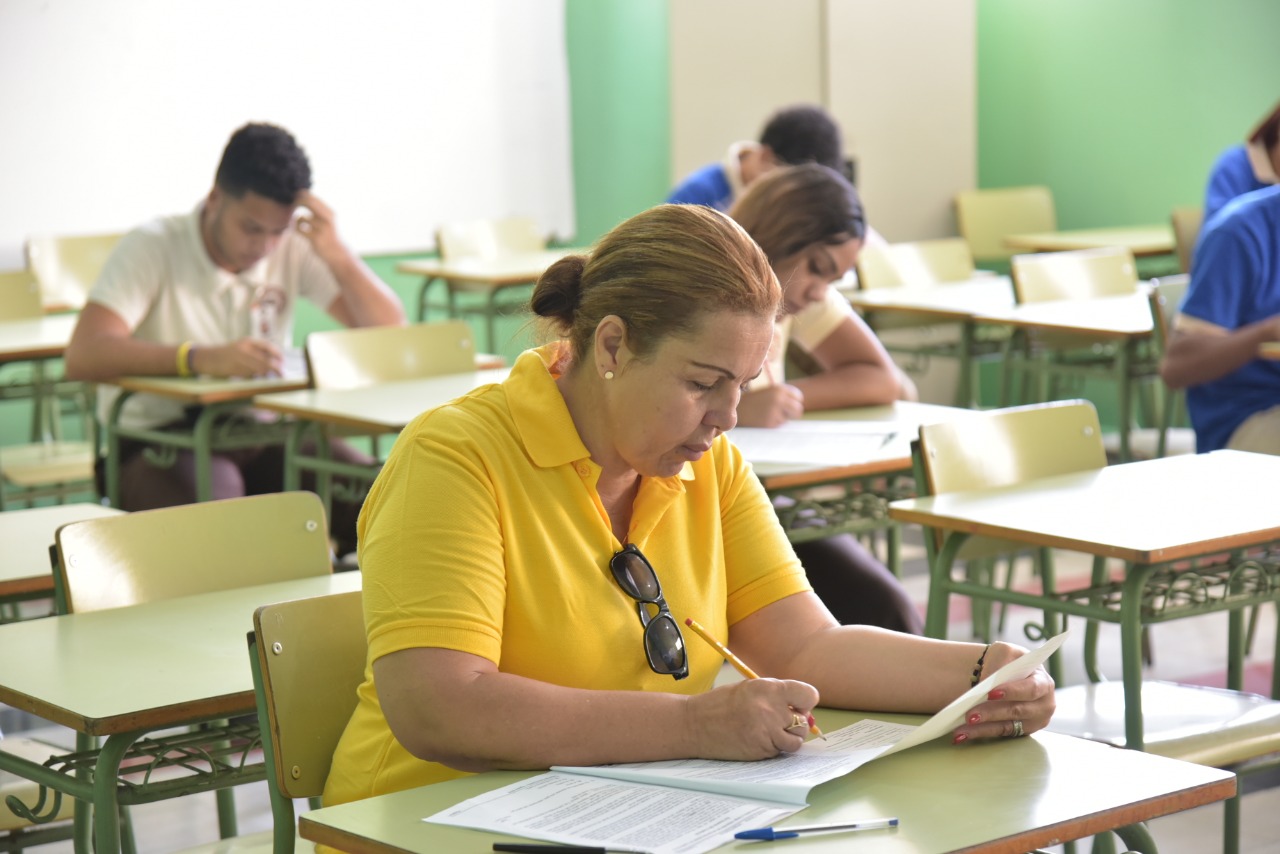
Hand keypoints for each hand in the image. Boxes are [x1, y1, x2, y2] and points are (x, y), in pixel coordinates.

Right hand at [190, 338, 283, 378]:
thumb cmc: (228, 353)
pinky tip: (254, 377)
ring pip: (259, 369)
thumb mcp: (242, 346)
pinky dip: (255, 377)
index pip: (268, 346)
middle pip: (266, 360)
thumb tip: (274, 359)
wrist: (208, 357)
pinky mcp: (235, 370)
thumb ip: (256, 350)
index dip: (277, 354)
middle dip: (276, 368)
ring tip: (268, 375)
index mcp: (247, 342)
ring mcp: (239, 360)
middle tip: (281, 374)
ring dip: (266, 374)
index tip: (282, 361)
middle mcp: (244, 349)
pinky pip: (250, 375)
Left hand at [294, 190, 346, 265]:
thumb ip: (319, 209)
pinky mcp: (316, 239)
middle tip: (292, 208)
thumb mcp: (328, 219)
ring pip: (301, 218)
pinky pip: (299, 229)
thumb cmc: (330, 234)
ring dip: (295, 220)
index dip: (300, 196)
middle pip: (307, 202)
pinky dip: (295, 228)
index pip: (312, 198)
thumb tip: (304, 195)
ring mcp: (322, 229)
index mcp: (330, 212)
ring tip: (298, 224)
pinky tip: (297, 230)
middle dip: (296, 203)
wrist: (337, 252)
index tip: (296, 199)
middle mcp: (327, 219)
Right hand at [685, 677, 819, 759]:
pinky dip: (775, 748)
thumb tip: (801, 707)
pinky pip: (780, 751)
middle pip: (804, 721)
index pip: (809, 695)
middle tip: (780, 721)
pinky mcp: (761, 750)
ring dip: (788, 738)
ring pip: (796, 740)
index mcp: (769, 688)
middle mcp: (771, 709)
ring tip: (771, 732)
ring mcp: (767, 732)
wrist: (695, 724)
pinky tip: (759, 740)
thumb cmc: (721, 704)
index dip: (806, 701)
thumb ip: (775, 696)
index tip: (799, 705)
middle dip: (796, 722)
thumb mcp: (750, 688)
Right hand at [736, 384, 804, 427]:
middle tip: (782, 415)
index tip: (787, 406)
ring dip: (780, 420)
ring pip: (787, 419)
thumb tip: (799, 405)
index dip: (794, 403)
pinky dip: (771, 425)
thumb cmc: (751, 402)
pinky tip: (761, 420)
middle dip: (792, 414)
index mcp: (778, 388)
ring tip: (766, 416)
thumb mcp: (766, 393)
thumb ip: (781, 396)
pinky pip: (777, 426)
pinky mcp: (769, 423)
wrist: (731, 408)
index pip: (798, 398)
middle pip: (798, 410)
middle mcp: (779, 398)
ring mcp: (774, 411)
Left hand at [951, 642, 1055, 742]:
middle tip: (969, 715)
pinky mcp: (1020, 731)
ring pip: (1006, 726)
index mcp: (1043, 683)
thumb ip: (1001, 661)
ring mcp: (1033, 721)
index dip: (1012, 692)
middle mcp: (1043, 705)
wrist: (1007, 672)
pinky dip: (979, 733)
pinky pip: (998, 733)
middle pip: (1016, 711)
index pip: (1030, 689)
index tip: (990, 693)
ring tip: (960, 730)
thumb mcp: (1007, 652)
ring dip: (981, 728)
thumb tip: (988, 680)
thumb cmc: (1009, 661)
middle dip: (991, 713)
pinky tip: (962, 735)